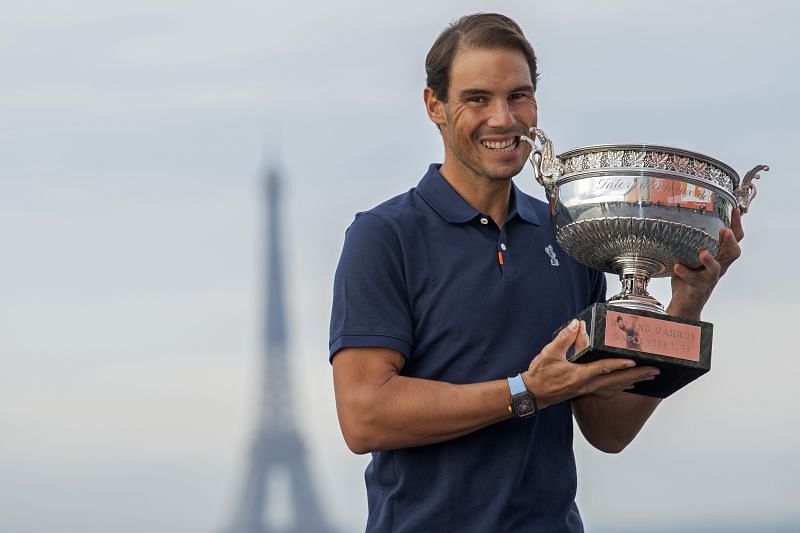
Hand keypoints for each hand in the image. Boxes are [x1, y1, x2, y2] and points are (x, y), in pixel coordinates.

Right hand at [524, 319, 659, 407]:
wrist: (532, 394)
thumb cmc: (540, 375)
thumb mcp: (549, 353)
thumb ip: (565, 338)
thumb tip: (577, 324)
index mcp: (579, 375)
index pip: (604, 369)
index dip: (619, 364)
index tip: (634, 362)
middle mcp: (587, 385)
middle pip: (617, 381)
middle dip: (637, 375)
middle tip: (654, 371)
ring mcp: (587, 390)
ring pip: (615, 388)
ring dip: (632, 382)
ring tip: (648, 378)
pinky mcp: (585, 392)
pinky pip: (608, 392)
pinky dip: (620, 388)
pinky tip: (627, 385)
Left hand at [669, 208, 743, 319]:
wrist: (684, 303)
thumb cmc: (687, 277)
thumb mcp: (691, 256)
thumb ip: (690, 242)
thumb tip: (678, 218)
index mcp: (719, 257)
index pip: (733, 239)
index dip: (737, 225)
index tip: (736, 210)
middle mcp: (718, 267)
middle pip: (733, 253)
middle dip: (731, 241)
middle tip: (725, 231)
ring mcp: (709, 279)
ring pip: (716, 269)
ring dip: (710, 260)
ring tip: (702, 252)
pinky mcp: (698, 288)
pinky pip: (694, 280)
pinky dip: (685, 272)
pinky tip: (677, 266)